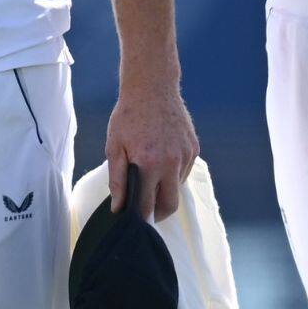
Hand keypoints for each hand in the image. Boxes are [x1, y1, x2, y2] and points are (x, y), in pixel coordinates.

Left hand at [105, 78, 198, 220]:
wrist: (152, 87)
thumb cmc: (129, 116)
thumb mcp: (114, 146)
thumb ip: (117, 180)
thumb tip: (118, 207)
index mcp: (149, 163)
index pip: (147, 206)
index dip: (140, 217)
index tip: (134, 221)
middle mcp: (171, 162)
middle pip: (170, 205)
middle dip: (158, 212)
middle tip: (145, 208)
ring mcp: (185, 155)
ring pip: (178, 188)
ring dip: (166, 189)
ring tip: (151, 172)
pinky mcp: (194, 148)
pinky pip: (184, 171)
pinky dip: (173, 172)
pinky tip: (161, 158)